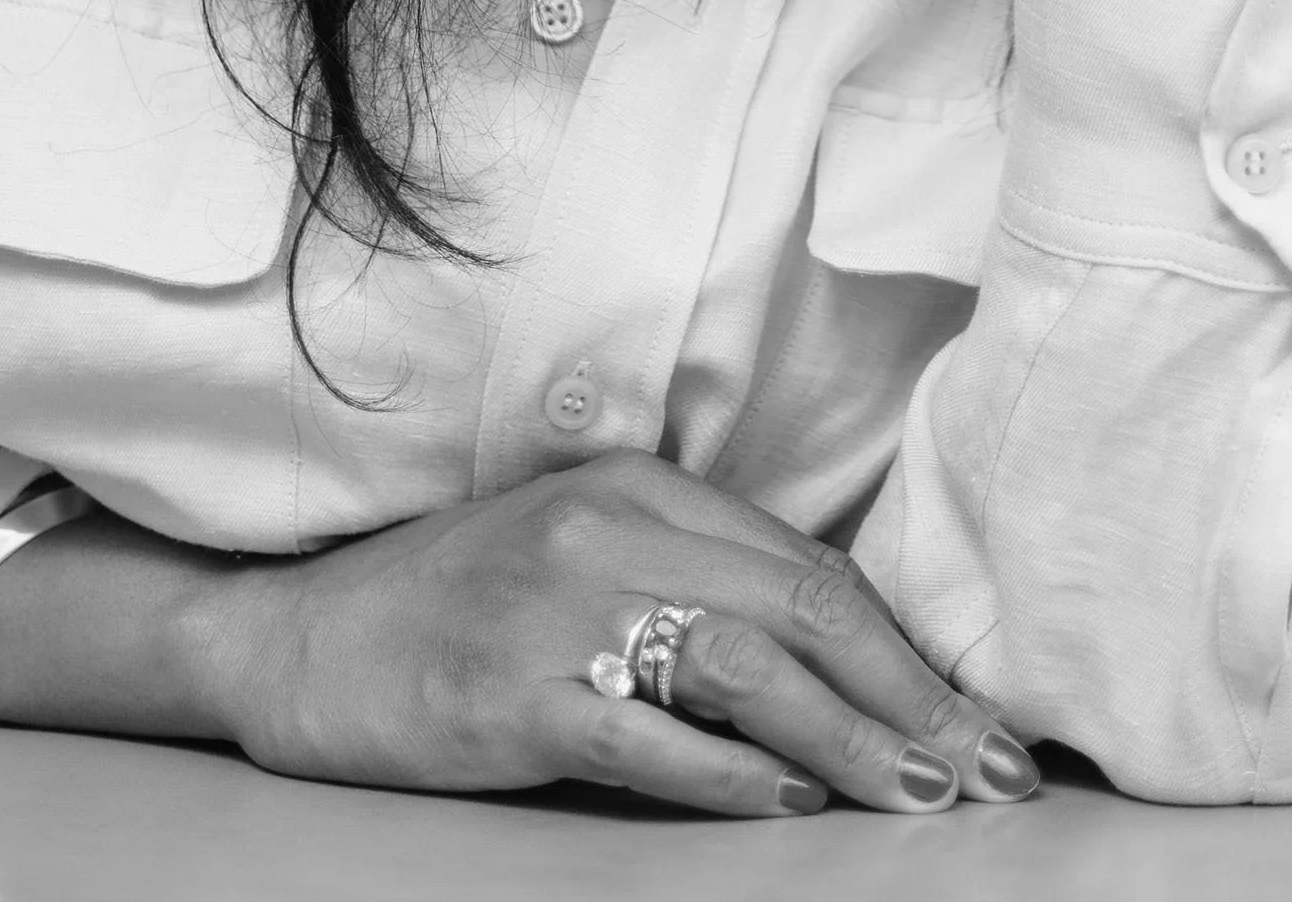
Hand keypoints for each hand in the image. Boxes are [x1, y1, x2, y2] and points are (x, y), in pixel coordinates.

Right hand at [219, 449, 1035, 817]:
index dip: (904, 646)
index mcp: (639, 489)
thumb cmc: (459, 602)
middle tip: (990, 768)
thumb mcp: (584, 553)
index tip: (978, 716)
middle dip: (910, 697)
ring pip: (744, 668)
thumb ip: (693, 578)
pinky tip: (789, 802)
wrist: (301, 635)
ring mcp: (561, 611)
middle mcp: (611, 534)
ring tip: (921, 793)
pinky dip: (730, 773)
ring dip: (850, 740)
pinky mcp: (515, 693)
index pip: (806, 567)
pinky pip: (647, 734)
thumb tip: (839, 655)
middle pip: (798, 611)